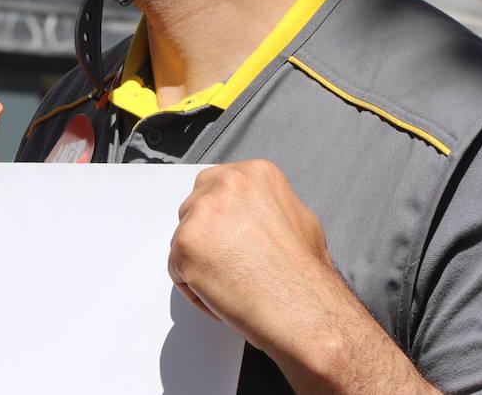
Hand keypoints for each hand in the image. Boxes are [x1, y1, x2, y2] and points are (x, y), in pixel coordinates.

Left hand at [168, 160, 338, 354]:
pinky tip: (223, 295)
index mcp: (254, 173)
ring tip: (232, 282)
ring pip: (183, 237)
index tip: (227, 234)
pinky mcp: (186, 244)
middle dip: (206, 235)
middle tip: (228, 262)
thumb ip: (265, 205)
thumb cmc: (305, 273)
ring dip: (199, 261)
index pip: (215, 185)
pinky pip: (176, 267)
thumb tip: (251, 212)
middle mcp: (227, 184)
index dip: (220, 216)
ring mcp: (203, 212)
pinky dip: (194, 287)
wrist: (304, 308)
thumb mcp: (298, 217)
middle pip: (194, 206)